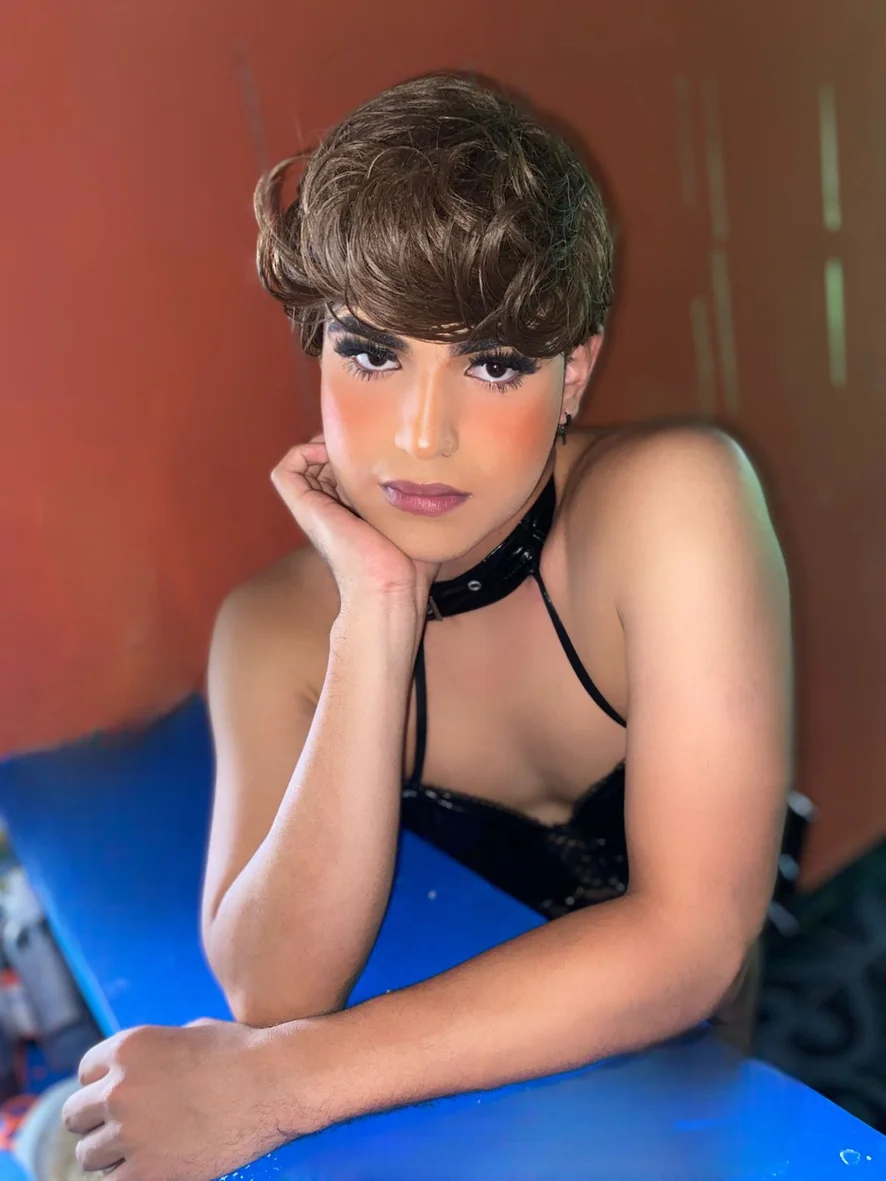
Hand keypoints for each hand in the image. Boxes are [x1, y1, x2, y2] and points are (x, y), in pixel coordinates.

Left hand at [61, 1018, 303, 1180]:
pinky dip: (128, 1176)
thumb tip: (140, 1070)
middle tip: (124, 1127)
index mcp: (127, 1048)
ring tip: (139, 1149)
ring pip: (87, 1155)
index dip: (103, 1085)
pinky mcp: (147, 1172)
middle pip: (77, 1116)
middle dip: (97, 1120)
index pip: (84, 1074)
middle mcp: (119, 1089)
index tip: (120, 1097)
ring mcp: (129, 1132)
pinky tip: (151, 1167)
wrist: (274, 1082)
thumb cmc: (241, 1053)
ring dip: (109, 1153)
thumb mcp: (189, 1032)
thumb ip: (153, 1053)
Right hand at [271, 435, 439, 614]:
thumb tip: (442, 480)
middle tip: (363, 441)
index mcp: (354, 512)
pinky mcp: (305, 509)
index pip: (345, 470)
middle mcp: (331, 509)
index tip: (380, 446)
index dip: (357, 451)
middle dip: (340, 444)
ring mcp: (315, 509)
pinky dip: (302, 454)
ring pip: (303, 464)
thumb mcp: (417, 522)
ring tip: (346, 444)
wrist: (389, 586)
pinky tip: (331, 454)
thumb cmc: (410, 567)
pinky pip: (284, 472)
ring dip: (321, 445)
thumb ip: (420, 500)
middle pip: (322, 463)